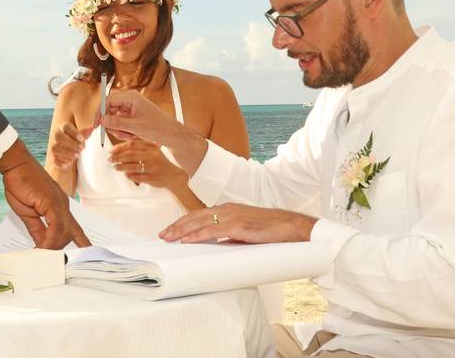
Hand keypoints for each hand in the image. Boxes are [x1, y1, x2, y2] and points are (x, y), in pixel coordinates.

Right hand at [0, 140, 90, 247]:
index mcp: (59, 208)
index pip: (74, 228)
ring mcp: (60, 204)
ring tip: (39, 255)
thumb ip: (37, 229)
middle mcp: (63, 206)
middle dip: (57, 249)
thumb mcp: (28, 213)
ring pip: (64, 233)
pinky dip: (49, 240)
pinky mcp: (53, 203)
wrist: (16, 166)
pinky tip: (41, 247)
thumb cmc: (20, 184)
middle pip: (69, 235)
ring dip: (51, 247)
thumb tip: (42, 245)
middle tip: (43, 257)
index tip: (86, 252)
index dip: (81, 241)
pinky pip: (56, 227)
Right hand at [46, 123, 90, 169]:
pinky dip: (61, 162)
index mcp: (64, 128)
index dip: (74, 133)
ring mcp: (54, 146)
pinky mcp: (54, 156)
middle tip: (81, 148)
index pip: (66, 127)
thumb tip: (91, 128)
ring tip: (77, 156)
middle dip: (70, 144)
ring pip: (55, 148)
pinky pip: (54, 159)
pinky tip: (68, 163)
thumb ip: (85, 133)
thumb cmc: (76, 139)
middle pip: (59, 137)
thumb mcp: (81, 136)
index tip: (82, 139)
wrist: (69, 147)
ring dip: (66, 153)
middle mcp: (57, 136)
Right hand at [101, 90, 207, 174]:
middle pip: (109, 110)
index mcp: (131, 97)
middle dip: (113, 124)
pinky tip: (133, 135)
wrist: (171, 134)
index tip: (96, 125)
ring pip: (113, 118)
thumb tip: (101, 120)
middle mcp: (129, 100)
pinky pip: (120, 123)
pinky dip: (124, 131)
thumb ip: (117, 123)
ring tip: (131, 135)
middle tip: (121, 134)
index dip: (99, 112)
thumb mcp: (135, 127)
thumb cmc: (158, 128)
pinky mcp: (131, 115)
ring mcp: (130, 108)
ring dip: (119, 130)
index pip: (108, 100)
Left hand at [109, 138, 186, 189]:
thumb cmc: (159, 163)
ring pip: (133, 167)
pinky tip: (126, 175)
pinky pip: (138, 177)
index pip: (132, 144)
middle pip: (131, 155)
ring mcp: (153, 167)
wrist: (173, 176)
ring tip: (116, 168)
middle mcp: (152, 156)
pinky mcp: (153, 178)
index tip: (111, 151)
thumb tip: (118, 150)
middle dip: (117, 157)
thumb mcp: (152, 151)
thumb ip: (138, 148)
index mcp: (151, 148)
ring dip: (121, 167)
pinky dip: (130, 176)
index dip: (120, 147)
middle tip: (110, 159)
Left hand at [159, 203, 316, 243]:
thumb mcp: (246, 231)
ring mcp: (233, 216)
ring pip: (200, 222)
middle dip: (177, 226)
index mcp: (228, 209)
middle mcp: (227, 209)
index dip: (184, 223)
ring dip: (182, 231)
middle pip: (195, 217)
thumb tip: (218, 245)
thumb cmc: (271, 230)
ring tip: (169, 238)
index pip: (200, 215)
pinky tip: (188, 240)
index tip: (171, 231)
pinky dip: (198, 235)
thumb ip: (230, 235)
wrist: (292, 226)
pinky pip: (214, 231)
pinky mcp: (239, 225)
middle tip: (162, 236)